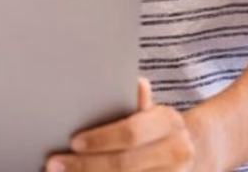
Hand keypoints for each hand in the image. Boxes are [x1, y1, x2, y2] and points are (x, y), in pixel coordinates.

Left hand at [45, 78, 203, 171]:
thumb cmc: (156, 127)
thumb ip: (137, 102)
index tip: (73, 142)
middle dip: (86, 165)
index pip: (130, 133)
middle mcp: (177, 152)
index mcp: (168, 123)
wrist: (192, 152)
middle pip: (125, 164)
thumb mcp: (151, 110)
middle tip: (54, 164)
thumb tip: (138, 83)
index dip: (101, 139)